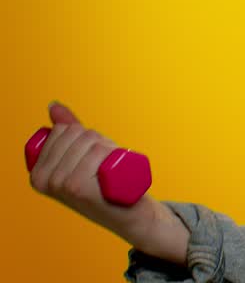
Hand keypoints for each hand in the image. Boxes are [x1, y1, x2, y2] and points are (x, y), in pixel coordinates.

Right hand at [28, 102, 180, 258]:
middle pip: (80, 135)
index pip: (64, 130)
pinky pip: (98, 152)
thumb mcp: (82, 156)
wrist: (131, 214)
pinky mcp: (80, 189)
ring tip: (111, 172)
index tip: (92, 159)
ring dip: (110, 150)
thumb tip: (53, 105)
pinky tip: (112, 175)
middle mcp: (45, 181)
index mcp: (38, 174)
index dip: (87, 137)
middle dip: (100, 143)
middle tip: (105, 167)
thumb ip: (65, 131)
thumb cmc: (107, 183)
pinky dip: (111, 154)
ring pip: (92, 142)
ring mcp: (61, 186)